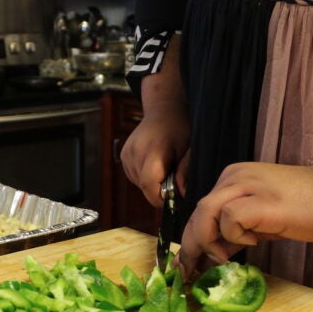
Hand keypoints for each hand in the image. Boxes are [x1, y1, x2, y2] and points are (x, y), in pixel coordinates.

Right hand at [120, 34, 188, 206]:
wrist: (163, 110)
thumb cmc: (179, 127)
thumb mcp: (188, 148)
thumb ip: (185, 171)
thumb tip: (182, 194)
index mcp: (152, 150)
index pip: (148, 184)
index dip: (160, 198)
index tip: (172, 201)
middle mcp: (135, 153)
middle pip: (143, 186)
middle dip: (159, 191)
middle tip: (174, 183)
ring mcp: (126, 155)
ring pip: (138, 184)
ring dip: (152, 184)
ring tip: (165, 169)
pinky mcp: (123, 156)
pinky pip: (134, 176)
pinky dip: (145, 177)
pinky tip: (155, 165)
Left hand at [176, 159, 312, 277]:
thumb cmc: (304, 208)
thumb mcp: (260, 221)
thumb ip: (235, 233)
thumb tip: (212, 254)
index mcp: (232, 179)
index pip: (200, 211)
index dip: (190, 239)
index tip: (186, 264)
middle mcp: (234, 178)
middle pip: (198, 212)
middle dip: (190, 246)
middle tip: (190, 271)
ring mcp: (246, 185)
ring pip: (206, 213)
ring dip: (209, 241)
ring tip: (225, 256)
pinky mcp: (261, 200)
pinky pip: (230, 219)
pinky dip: (235, 235)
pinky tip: (254, 241)